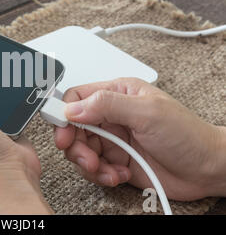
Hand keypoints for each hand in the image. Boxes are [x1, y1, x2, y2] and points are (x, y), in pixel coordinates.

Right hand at [55, 77, 225, 200]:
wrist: (207, 169)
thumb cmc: (188, 134)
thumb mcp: (148, 112)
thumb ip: (108, 105)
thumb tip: (74, 108)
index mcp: (117, 94)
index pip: (77, 97)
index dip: (63, 113)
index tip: (61, 131)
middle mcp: (111, 115)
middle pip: (73, 127)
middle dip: (75, 145)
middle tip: (87, 158)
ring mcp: (112, 139)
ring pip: (80, 149)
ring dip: (89, 164)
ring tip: (106, 170)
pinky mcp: (115, 161)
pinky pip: (93, 168)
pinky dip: (101, 175)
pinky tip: (119, 175)